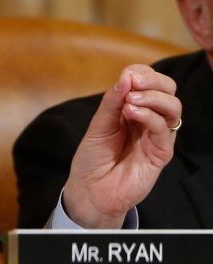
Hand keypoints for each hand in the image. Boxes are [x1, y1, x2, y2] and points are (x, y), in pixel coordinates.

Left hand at [62, 65, 180, 227]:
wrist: (91, 190)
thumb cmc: (93, 158)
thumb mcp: (98, 124)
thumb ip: (111, 101)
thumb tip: (126, 76)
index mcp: (134, 109)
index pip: (151, 82)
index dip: (142, 74)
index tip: (127, 75)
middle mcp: (149, 121)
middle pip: (169, 91)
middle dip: (154, 81)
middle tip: (134, 84)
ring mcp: (156, 137)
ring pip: (173, 108)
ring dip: (153, 98)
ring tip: (130, 101)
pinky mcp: (160, 154)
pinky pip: (164, 130)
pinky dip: (149, 116)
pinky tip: (131, 112)